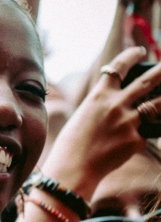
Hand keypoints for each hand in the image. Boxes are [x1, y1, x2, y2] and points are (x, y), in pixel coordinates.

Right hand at [42, 47, 160, 199]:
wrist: (73, 169)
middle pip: (147, 81)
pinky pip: (146, 135)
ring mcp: (128, 121)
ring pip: (155, 105)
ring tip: (159, 101)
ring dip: (160, 102)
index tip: (140, 52)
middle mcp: (116, 104)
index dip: (132, 56)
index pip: (119, 66)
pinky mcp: (135, 140)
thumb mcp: (83, 117)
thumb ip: (103, 107)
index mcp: (99, 95)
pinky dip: (141, 139)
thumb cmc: (70, 147)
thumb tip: (124, 104)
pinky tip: (125, 149)